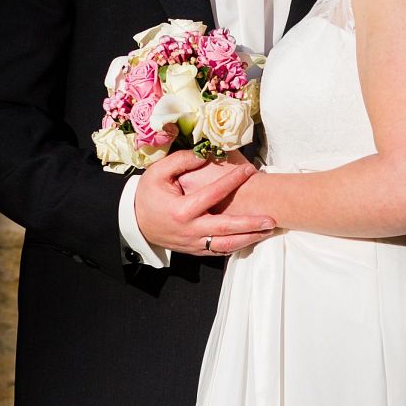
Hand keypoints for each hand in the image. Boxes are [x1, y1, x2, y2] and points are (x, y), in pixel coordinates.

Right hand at [135, 150, 275, 257]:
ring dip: (249, 238)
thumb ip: (181, 161)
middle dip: (251, 224)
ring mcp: (193, 243)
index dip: (233, 181)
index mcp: (182, 210)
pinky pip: (219, 251)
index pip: (214, 194)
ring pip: (226, 245)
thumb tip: (205, 153)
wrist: (133, 222)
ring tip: (267, 231)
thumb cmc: (146, 195)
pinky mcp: (194, 250)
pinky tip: (250, 238)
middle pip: (227, 228)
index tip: (250, 171)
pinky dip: (236, 246)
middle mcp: (190, 229)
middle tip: (272, 219)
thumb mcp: (157, 172)